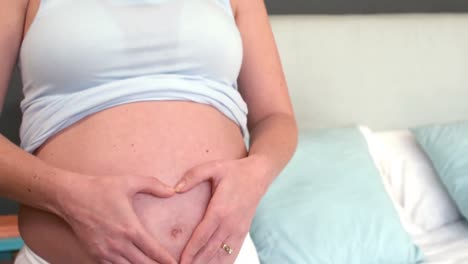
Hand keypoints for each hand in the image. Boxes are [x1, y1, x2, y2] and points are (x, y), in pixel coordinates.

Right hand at [55, 169, 176, 263]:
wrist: (71, 197)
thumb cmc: (101, 189)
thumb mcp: (130, 182)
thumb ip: (154, 185)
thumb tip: (173, 191)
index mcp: (130, 228)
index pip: (153, 251)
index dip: (166, 260)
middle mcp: (119, 244)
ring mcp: (105, 252)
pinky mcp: (95, 255)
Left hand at [174, 157, 267, 263]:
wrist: (259, 175)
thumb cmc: (234, 170)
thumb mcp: (213, 167)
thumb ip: (193, 176)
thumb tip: (175, 189)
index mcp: (220, 210)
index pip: (202, 236)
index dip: (190, 251)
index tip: (179, 262)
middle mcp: (230, 223)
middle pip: (210, 250)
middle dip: (195, 262)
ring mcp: (238, 229)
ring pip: (222, 254)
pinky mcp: (243, 232)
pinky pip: (233, 252)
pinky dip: (224, 262)